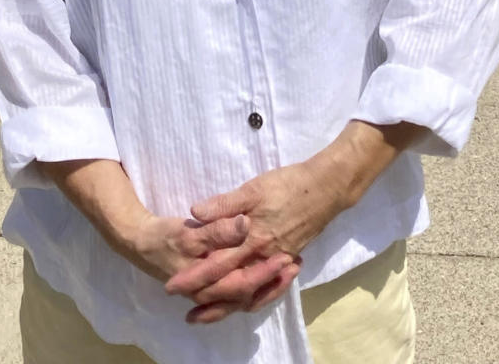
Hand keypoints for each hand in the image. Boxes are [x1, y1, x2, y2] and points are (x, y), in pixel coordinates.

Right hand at [128, 211, 297, 322]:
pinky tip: (276, 272)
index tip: (286, 258)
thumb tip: (243, 224)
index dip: (266, 272)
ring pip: (247, 297)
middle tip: (295, 263)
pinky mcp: (213, 282)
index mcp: (205, 281)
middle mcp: (210, 291)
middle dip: (273, 282)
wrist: (140, 242)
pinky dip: (260, 285)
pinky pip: (241, 293)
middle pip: (248, 294)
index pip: (242, 283)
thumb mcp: (188, 232)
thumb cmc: (163, 235)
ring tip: (293, 267)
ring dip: (269, 285)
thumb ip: (217, 228)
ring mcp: (212, 289)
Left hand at [164, 158, 347, 322]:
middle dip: (208, 300)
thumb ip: (225, 204)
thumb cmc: (288, 184)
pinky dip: (254, 299)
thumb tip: (195, 213)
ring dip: (229, 305)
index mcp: (251, 239)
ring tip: (209, 314)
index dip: (194, 276)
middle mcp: (263, 257)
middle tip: (187, 314)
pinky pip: (267, 288)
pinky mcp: (288, 259)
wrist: (326, 188)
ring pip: (250, 292)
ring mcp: (277, 261)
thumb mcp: (254, 188)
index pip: (217, 265)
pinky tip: (245, 302)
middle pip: (231, 287)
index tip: (173, 286)